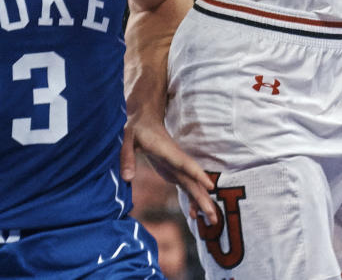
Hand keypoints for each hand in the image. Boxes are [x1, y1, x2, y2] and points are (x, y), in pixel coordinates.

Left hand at [121, 110, 219, 226]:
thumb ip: (127, 157)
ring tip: (212, 222)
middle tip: (214, 218)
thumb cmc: (136, 128)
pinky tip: (194, 215)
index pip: (186, 164)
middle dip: (205, 199)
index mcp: (169, 152)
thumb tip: (128, 178)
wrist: (145, 119)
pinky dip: (192, 200)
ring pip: (194, 186)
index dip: (198, 175)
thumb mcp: (127, 139)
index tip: (210, 187)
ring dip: (203, 202)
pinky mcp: (174, 172)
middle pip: (194, 181)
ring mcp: (178, 167)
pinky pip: (187, 188)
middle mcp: (178, 161)